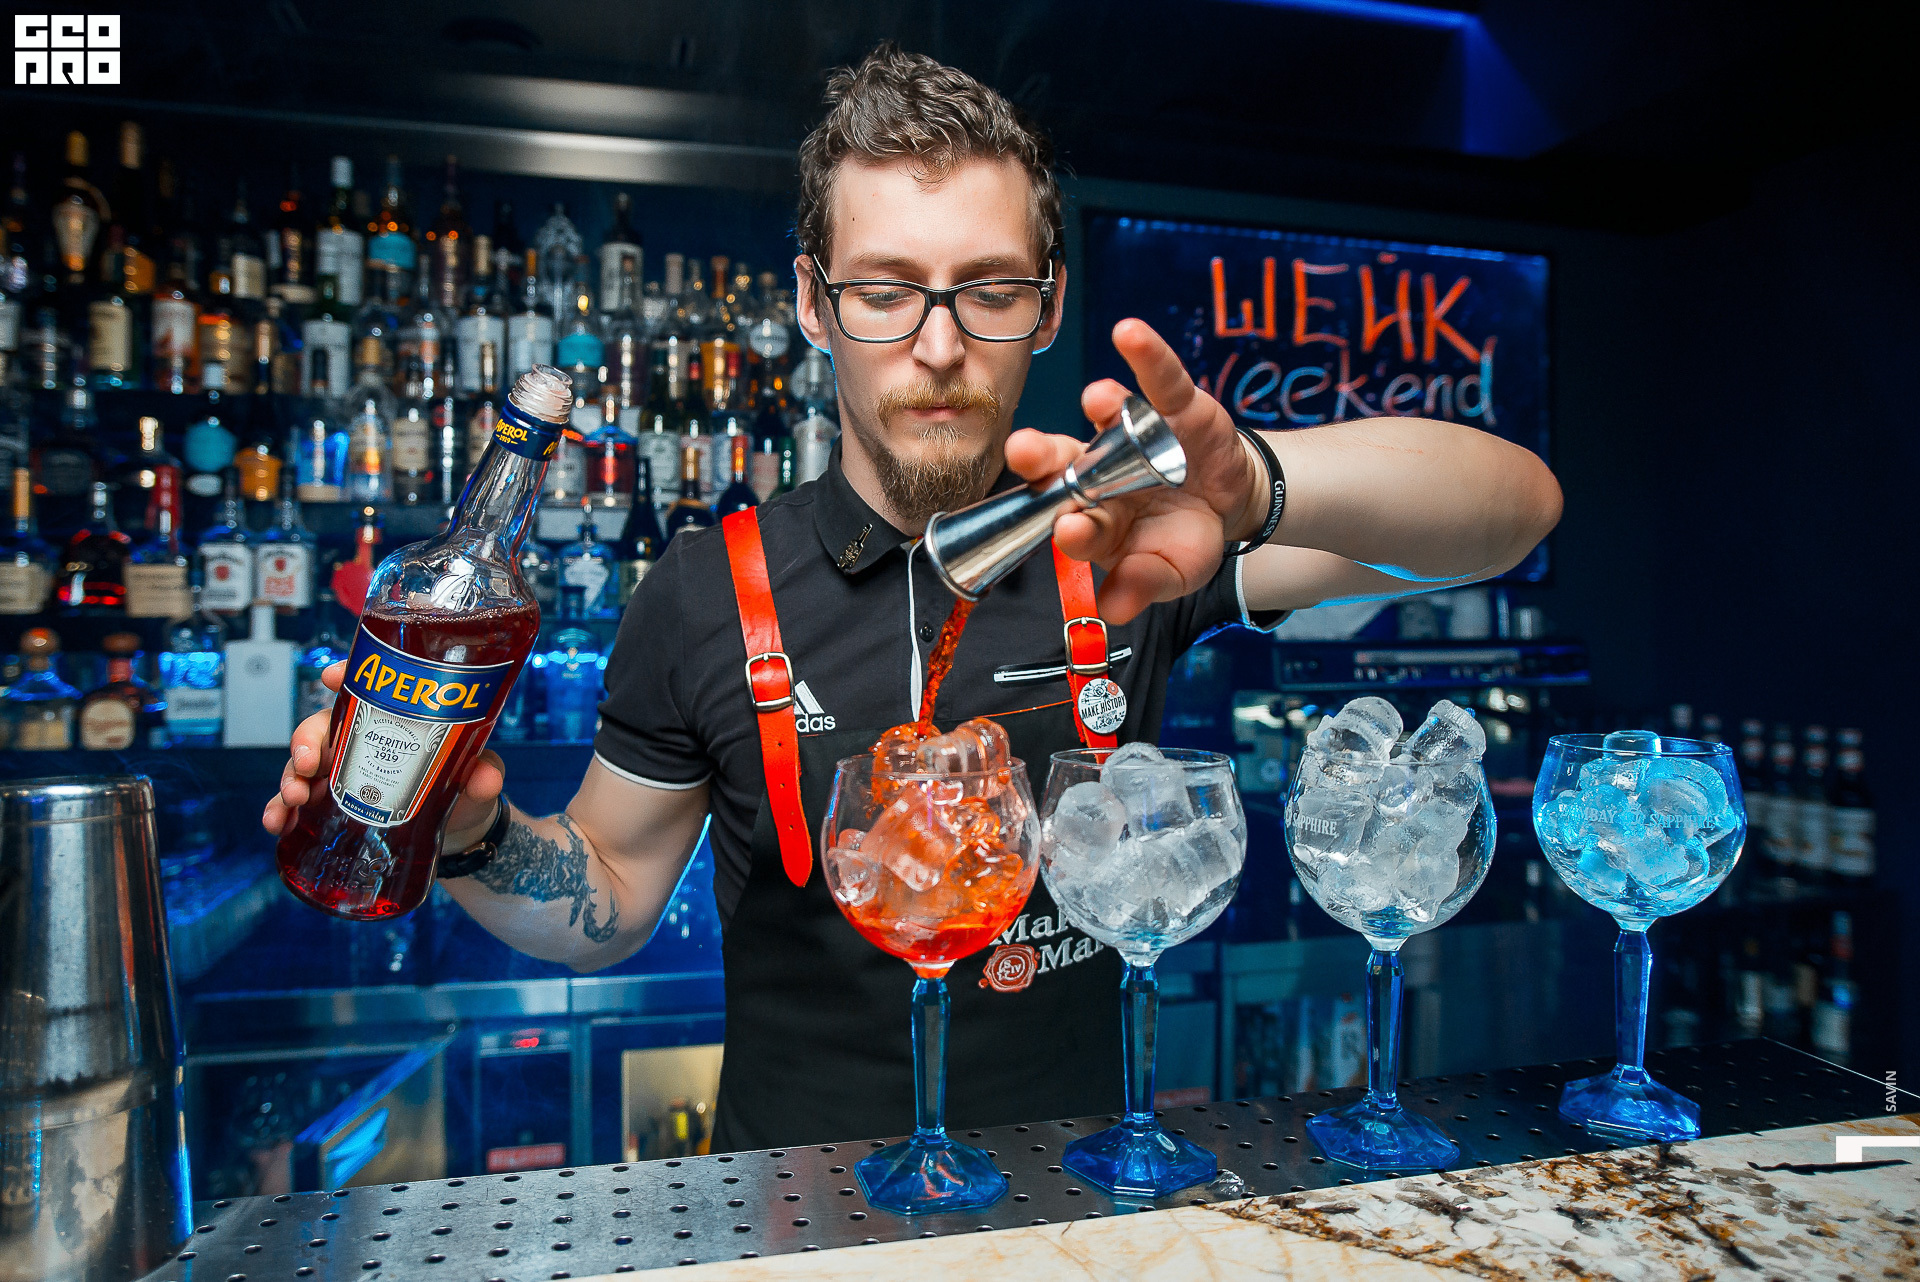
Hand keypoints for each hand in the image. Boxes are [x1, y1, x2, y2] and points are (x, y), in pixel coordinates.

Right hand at [261, 660, 506, 852]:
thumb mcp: (476, 778)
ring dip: (289, 778)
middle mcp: (362, 740)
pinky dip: (281, 810)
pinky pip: (297, 803)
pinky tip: (276, 823)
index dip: (345, 676)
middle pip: (322, 726)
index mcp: (393, 720)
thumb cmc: (463, 788)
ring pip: (302, 764)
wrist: (455, 832)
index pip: (364, 688)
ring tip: (293, 799)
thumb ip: (484, 774)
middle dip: (306, 740)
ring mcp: (342, 772)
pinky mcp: (331, 805)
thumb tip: (486, 780)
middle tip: (308, 762)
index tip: (331, 676)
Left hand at [1003, 318, 1267, 623]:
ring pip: (1107, 416)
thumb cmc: (1182, 539)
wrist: (1229, 504)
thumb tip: (1112, 611)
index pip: (1074, 521)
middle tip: (1025, 452)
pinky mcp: (1174, 404)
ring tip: (1099, 399)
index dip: (1072, 526)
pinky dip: (1146, 355)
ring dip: (1101, 403)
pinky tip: (1130, 334)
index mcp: (1092, 515)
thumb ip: (1141, 586)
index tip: (1070, 530)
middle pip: (1061, 460)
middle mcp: (1099, 469)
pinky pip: (1159, 378)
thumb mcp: (1170, 572)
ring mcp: (1132, 434)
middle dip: (1041, 456)